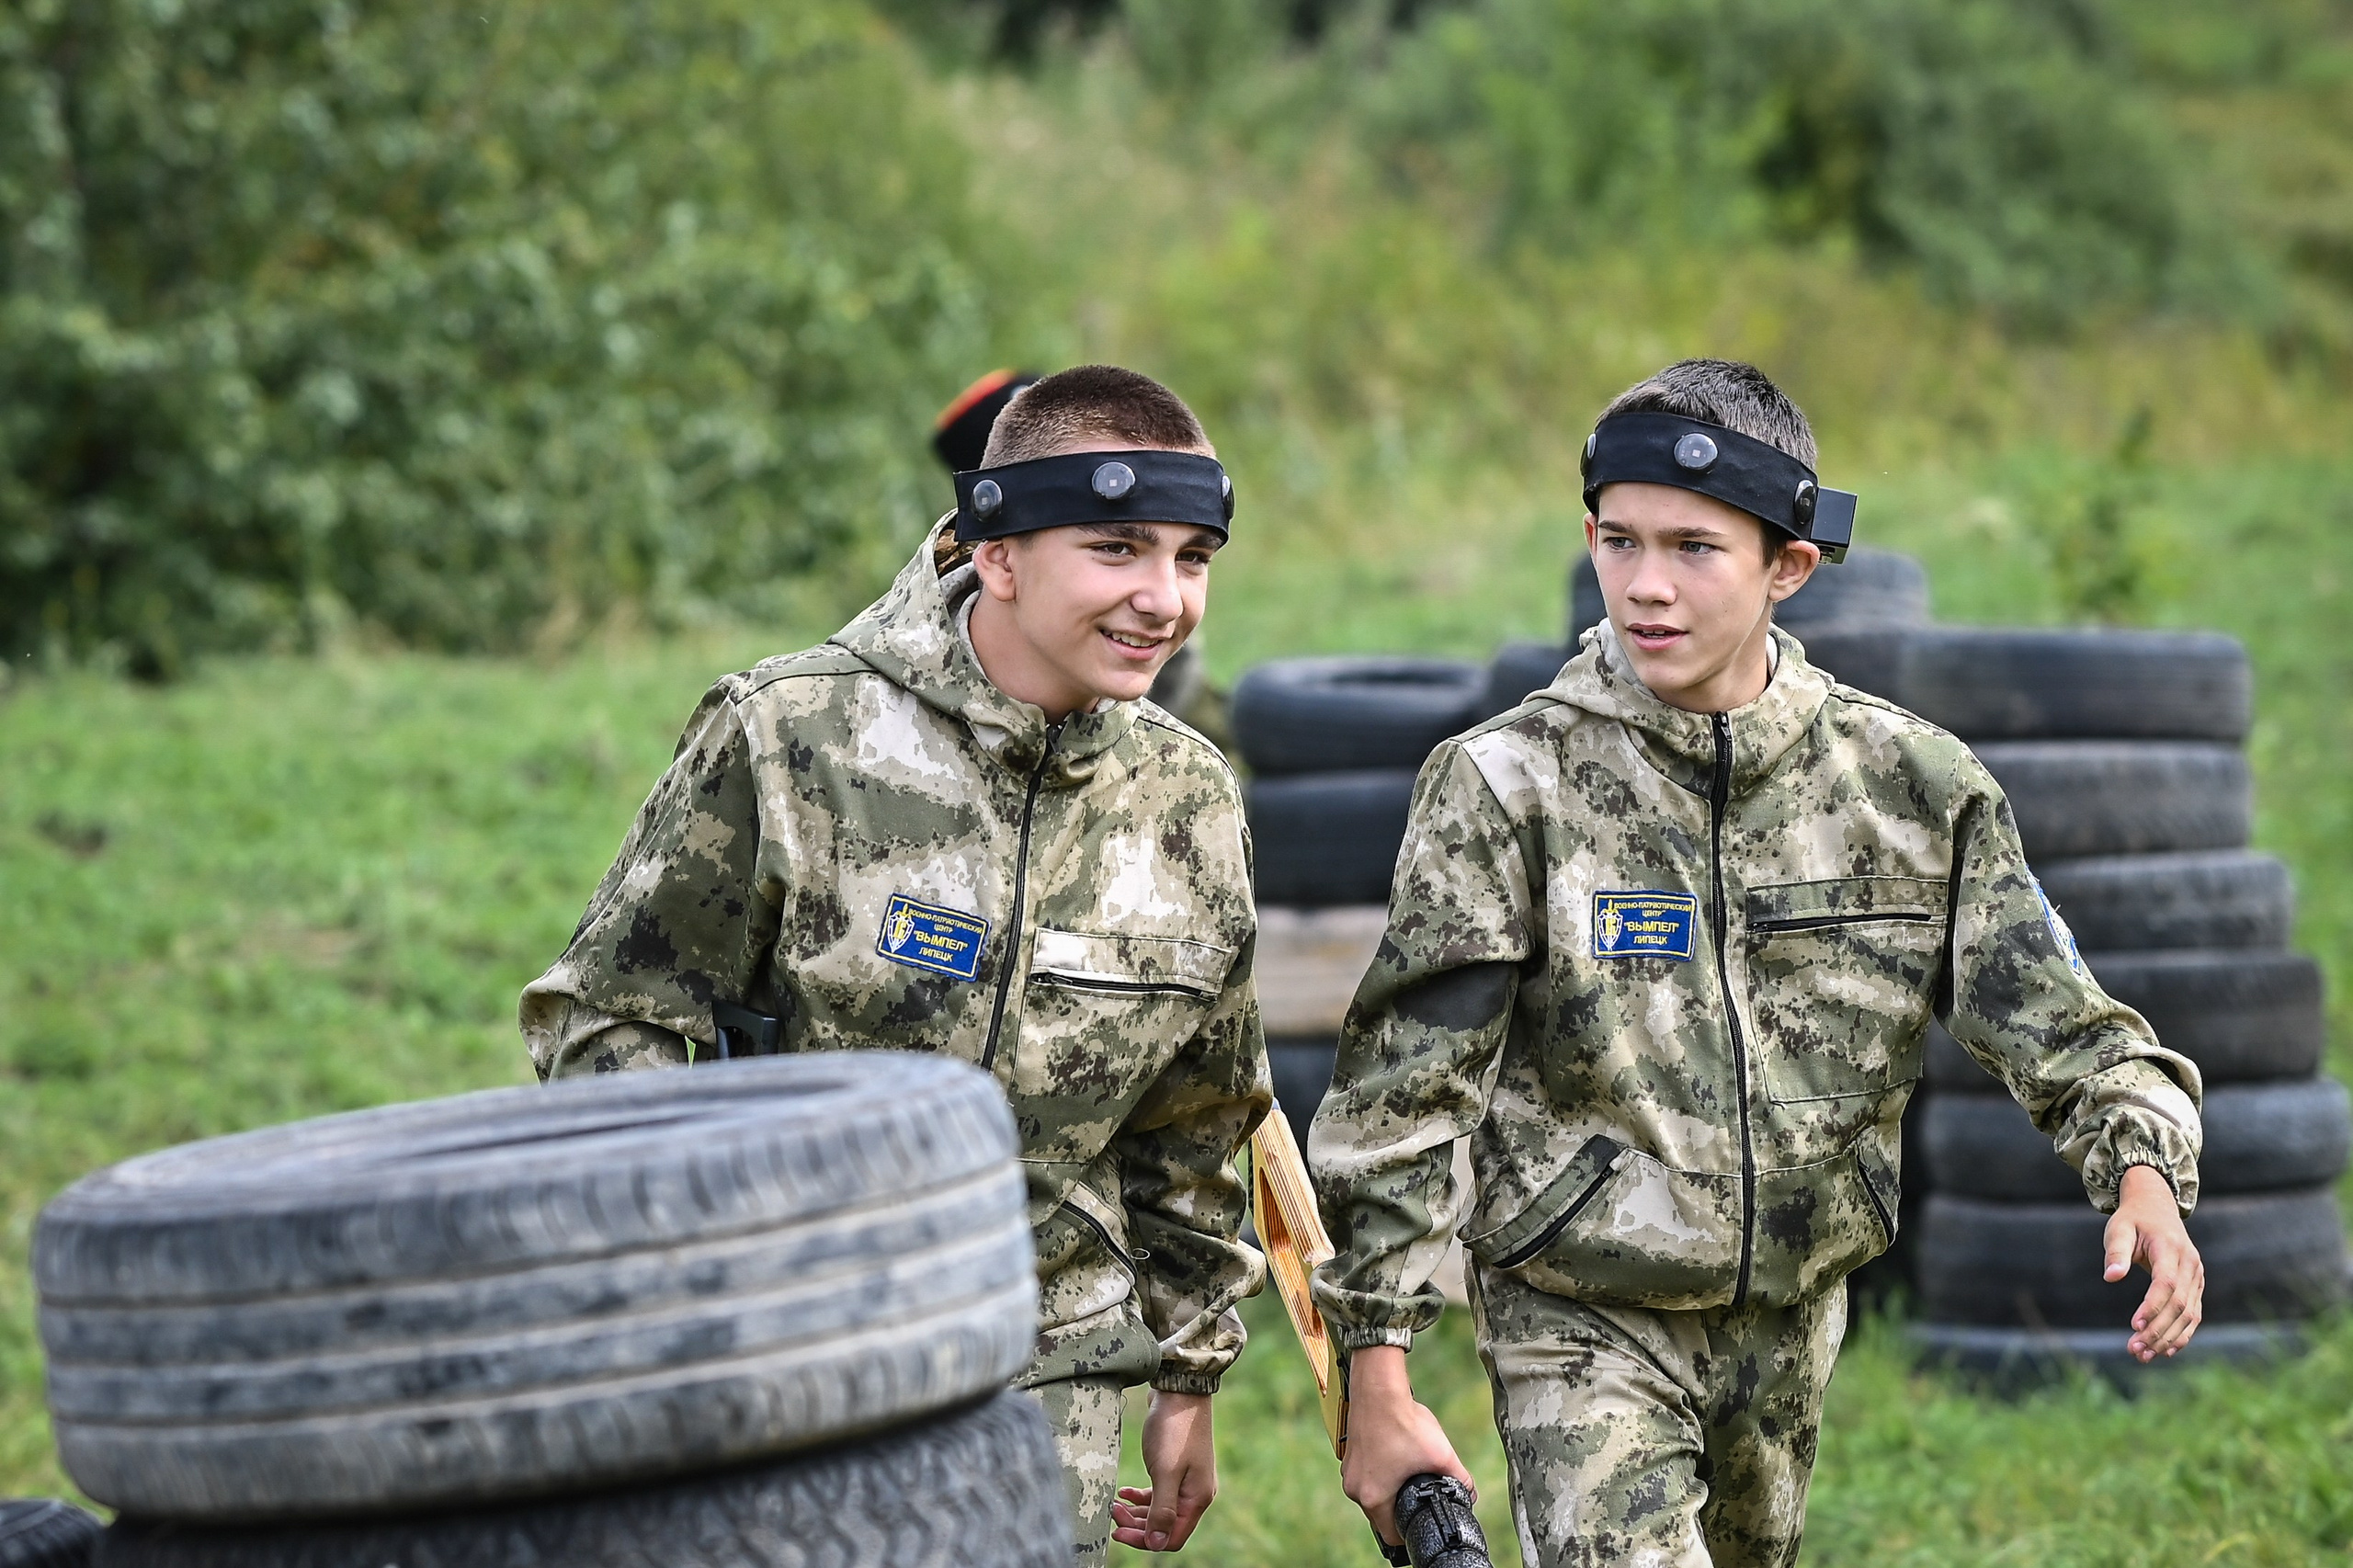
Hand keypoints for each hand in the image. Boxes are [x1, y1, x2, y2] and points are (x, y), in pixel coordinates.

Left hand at [1111, 1390, 1215, 1551]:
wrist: (1180, 1391)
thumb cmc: (1174, 1430)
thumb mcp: (1165, 1472)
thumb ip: (1161, 1510)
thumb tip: (1157, 1544)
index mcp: (1196, 1499)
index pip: (1171, 1538)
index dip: (1144, 1540)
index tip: (1118, 1531)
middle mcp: (1195, 1494)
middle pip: (1164, 1526)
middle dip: (1137, 1525)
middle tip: (1112, 1513)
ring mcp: (1187, 1480)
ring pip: (1159, 1510)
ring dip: (1136, 1512)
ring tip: (1114, 1504)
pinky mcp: (1177, 1467)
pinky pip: (1158, 1492)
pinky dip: (1141, 1496)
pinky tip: (1124, 1492)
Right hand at [1338, 1346, 1474, 1546]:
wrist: (1379, 1389)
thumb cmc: (1402, 1420)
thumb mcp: (1441, 1454)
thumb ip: (1461, 1478)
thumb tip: (1470, 1492)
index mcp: (1373, 1497)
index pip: (1391, 1534)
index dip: (1409, 1531)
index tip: (1420, 1520)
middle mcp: (1355, 1488)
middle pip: (1381, 1514)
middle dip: (1401, 1507)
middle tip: (1418, 1491)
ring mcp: (1349, 1471)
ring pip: (1373, 1494)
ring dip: (1389, 1489)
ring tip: (1408, 1470)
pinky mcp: (1350, 1457)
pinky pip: (1366, 1476)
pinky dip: (1380, 1473)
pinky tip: (1395, 1456)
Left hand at [2105, 1164, 2203, 1361]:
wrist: (2157, 1207)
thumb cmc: (2133, 1219)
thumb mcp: (2118, 1228)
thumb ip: (2116, 1251)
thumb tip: (2111, 1277)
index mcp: (2170, 1248)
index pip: (2166, 1283)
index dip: (2152, 1306)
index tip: (2134, 1326)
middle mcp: (2190, 1264)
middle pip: (2179, 1304)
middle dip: (2158, 1330)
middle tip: (2134, 1350)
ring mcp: (2197, 1276)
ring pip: (2189, 1314)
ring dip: (2168, 1338)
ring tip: (2144, 1355)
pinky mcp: (2196, 1285)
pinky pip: (2193, 1314)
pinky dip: (2182, 1334)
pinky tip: (2166, 1351)